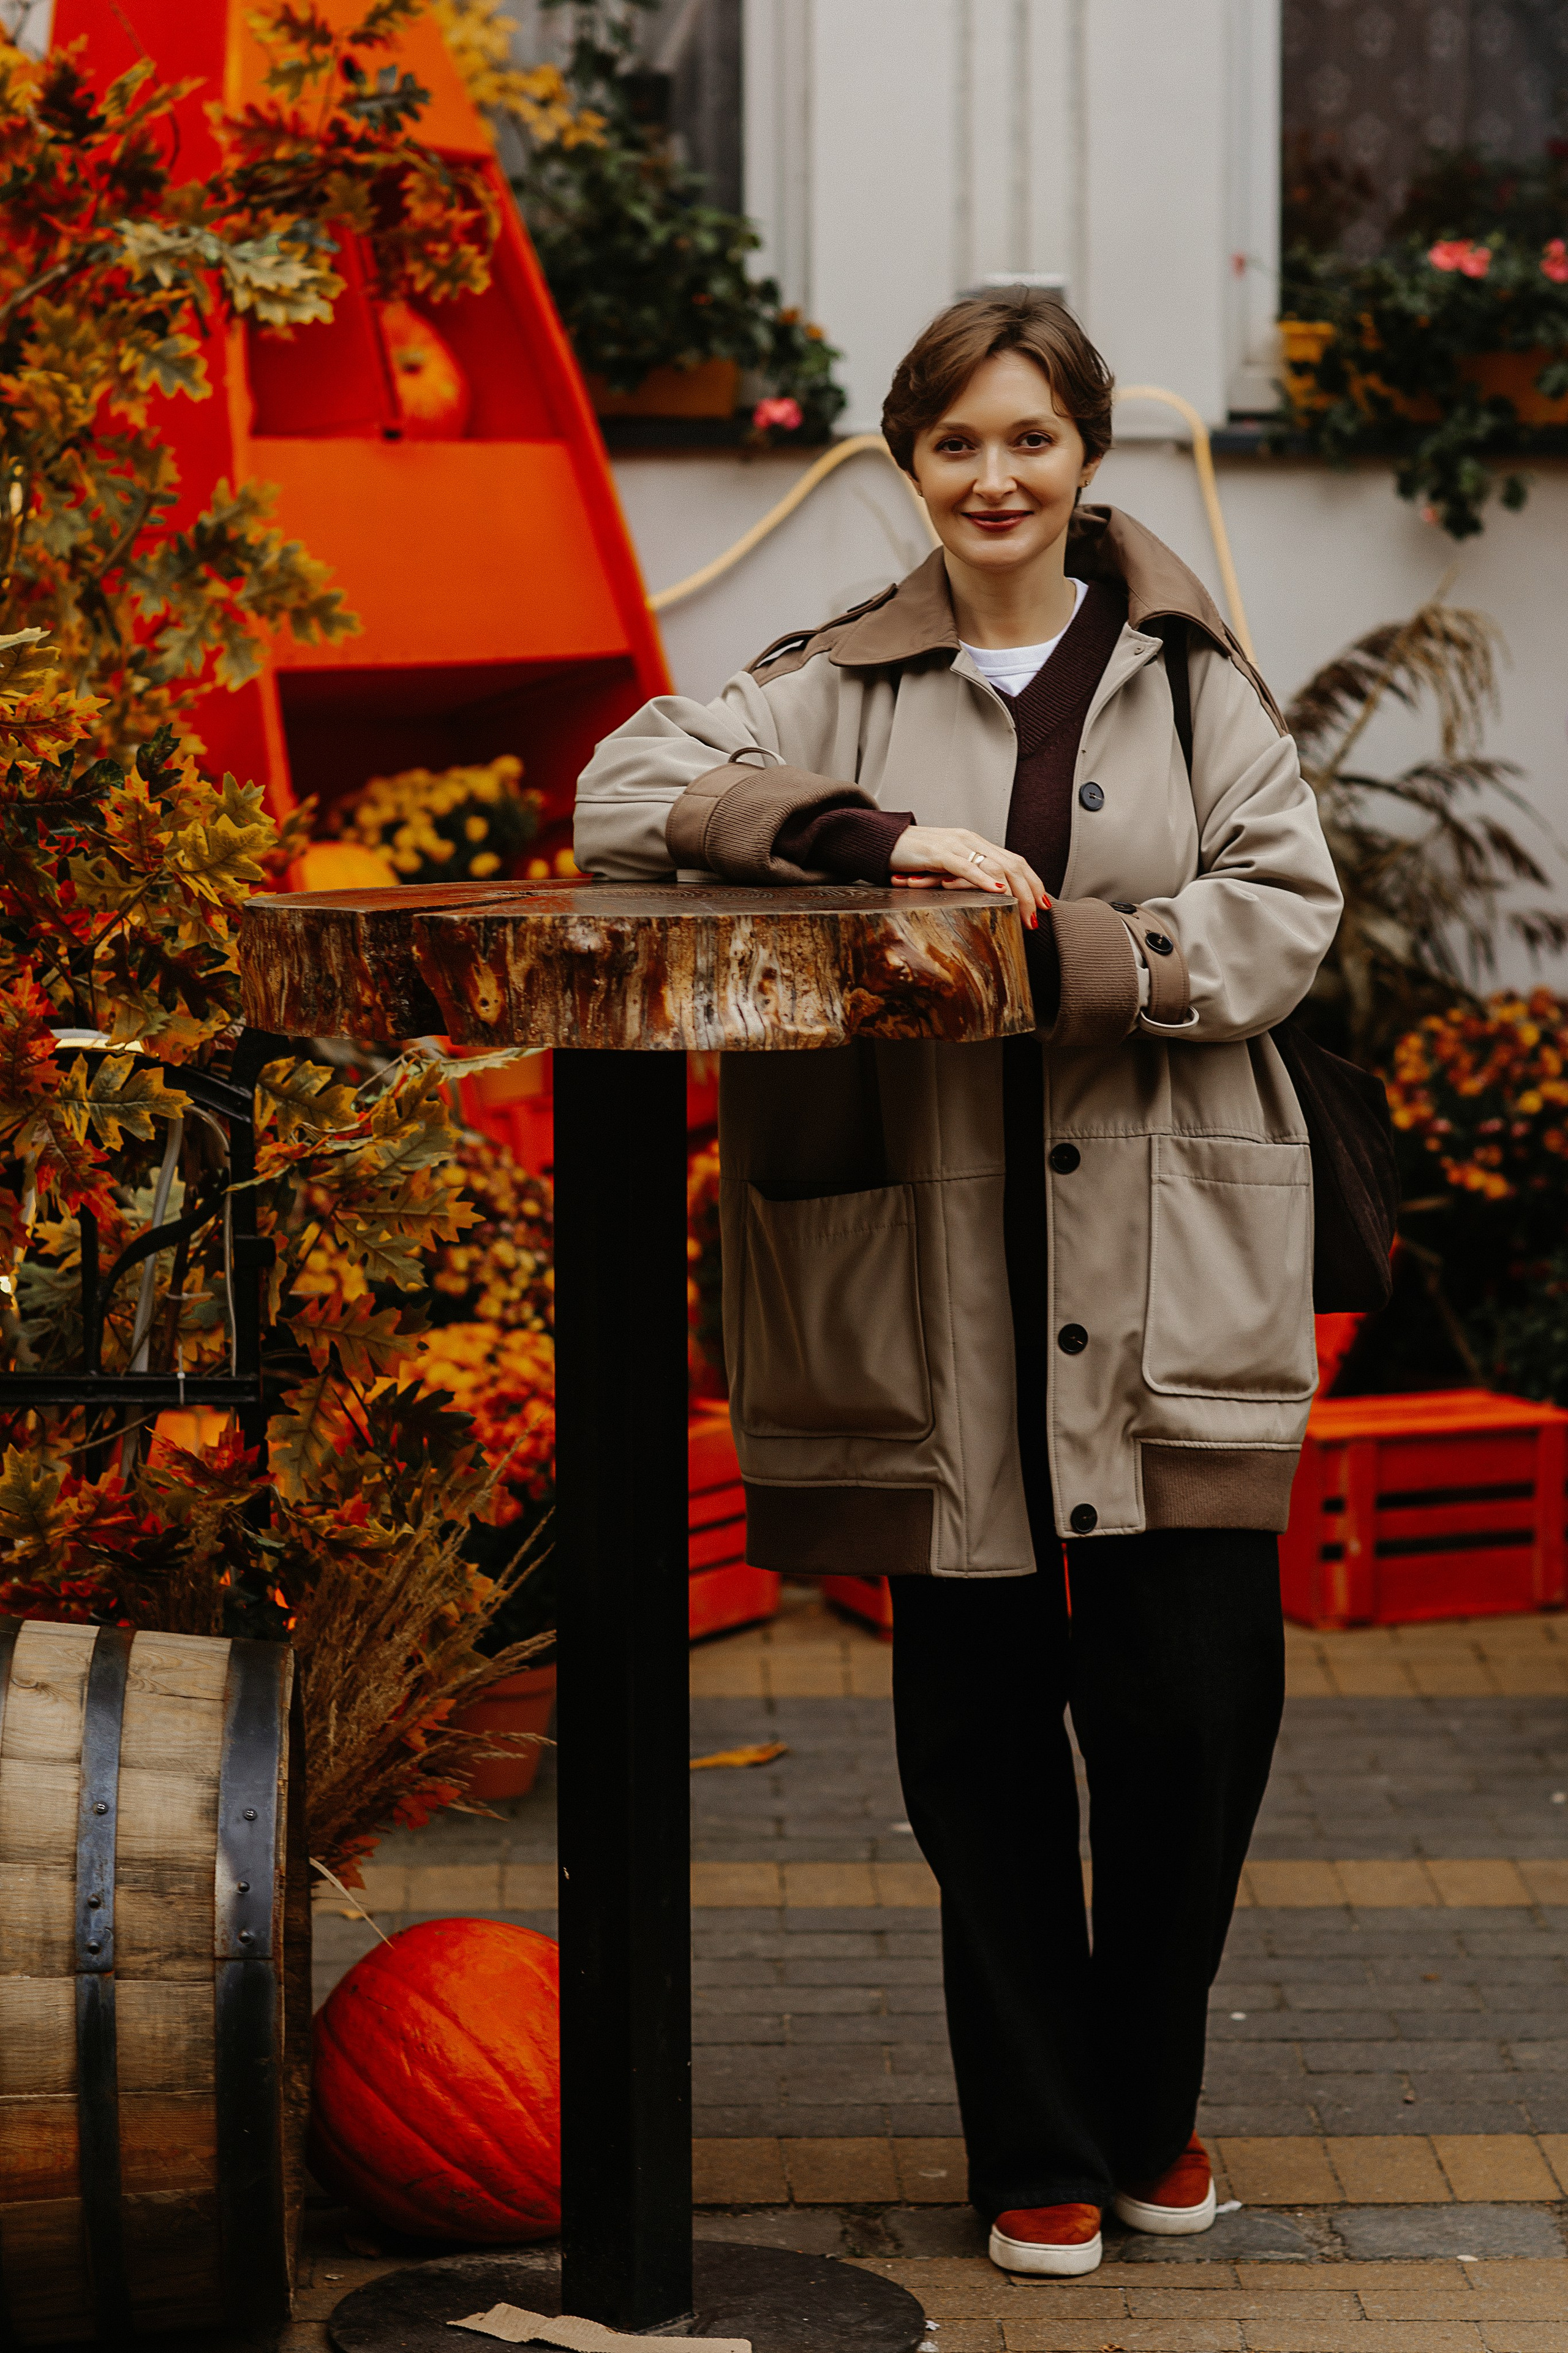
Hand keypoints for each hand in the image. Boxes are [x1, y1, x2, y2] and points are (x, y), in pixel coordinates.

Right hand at [888, 827, 1049, 928]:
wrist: (882, 843)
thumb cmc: (913, 860)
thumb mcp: (946, 869)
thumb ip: (966, 877)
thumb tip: (989, 898)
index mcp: (975, 844)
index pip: (1014, 860)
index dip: (1033, 882)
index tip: (1043, 905)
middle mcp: (970, 841)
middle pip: (1012, 864)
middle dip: (1029, 892)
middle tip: (1036, 918)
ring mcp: (955, 845)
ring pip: (996, 866)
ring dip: (1014, 892)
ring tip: (1022, 913)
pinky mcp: (937, 853)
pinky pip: (966, 866)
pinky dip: (984, 880)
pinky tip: (997, 891)